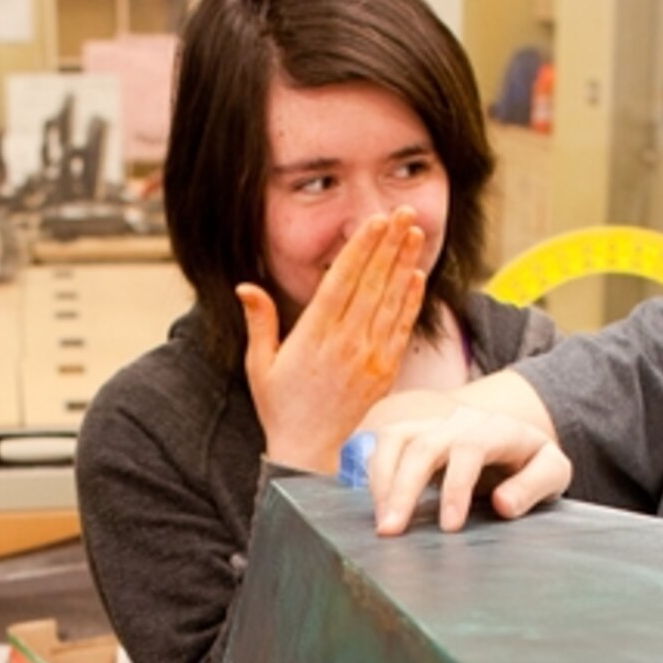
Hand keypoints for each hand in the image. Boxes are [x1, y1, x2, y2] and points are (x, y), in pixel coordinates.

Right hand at [241, 208, 429, 474]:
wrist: (308, 450)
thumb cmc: (280, 405)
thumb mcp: (260, 364)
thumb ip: (260, 322)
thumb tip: (245, 286)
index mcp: (314, 336)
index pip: (342, 282)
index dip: (361, 249)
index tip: (374, 222)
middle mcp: (346, 344)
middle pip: (372, 284)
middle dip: (388, 245)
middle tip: (402, 212)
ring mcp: (369, 358)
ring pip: (390, 301)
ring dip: (404, 264)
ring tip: (414, 232)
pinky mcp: (385, 372)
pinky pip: (401, 329)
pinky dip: (410, 301)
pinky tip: (416, 276)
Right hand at [368, 401, 571, 534]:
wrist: (514, 438)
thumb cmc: (532, 463)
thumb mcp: (553, 472)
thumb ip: (535, 486)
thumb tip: (503, 504)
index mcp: (498, 428)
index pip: (468, 450)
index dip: (456, 488)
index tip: (449, 528)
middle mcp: (460, 421)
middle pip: (423, 446)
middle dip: (403, 489)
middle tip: (391, 531)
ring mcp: (433, 423)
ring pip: (395, 439)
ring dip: (381, 481)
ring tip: (380, 522)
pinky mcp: (413, 433)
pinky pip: (384, 445)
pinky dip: (375, 474)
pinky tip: (377, 506)